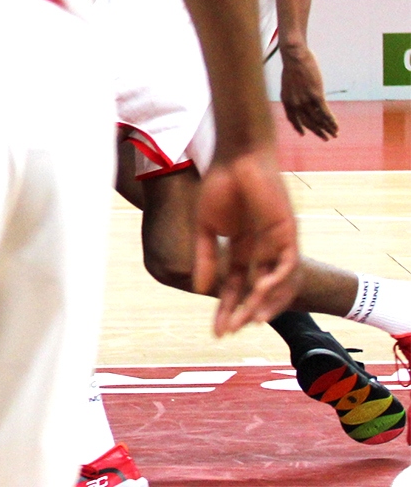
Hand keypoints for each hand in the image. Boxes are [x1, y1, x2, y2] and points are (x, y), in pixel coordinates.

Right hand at [193, 148, 300, 334]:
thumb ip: (204, 258)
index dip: (225, 308)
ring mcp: (277, 244)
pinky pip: (287, 266)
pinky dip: (276, 282)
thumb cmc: (219, 185)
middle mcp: (262, 252)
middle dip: (241, 313)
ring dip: (263, 305)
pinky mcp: (288, 234)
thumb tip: (199, 289)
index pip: (234, 287)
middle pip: (254, 292)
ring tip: (247, 320)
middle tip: (227, 332)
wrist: (236, 157)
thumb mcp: (205, 228)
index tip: (215, 330)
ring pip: (277, 285)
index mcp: (241, 249)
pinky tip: (259, 292)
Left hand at [277, 45, 337, 139]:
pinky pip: (325, 113)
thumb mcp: (289, 82)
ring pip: (318, 120)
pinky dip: (331, 121)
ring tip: (334, 135)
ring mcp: (305, 100)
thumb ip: (293, 93)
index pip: (292, 119)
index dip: (298, 127)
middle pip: (307, 122)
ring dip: (327, 129)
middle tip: (325, 138)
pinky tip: (336, 126)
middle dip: (317, 132)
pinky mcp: (316, 95)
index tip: (303, 134)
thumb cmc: (292, 65)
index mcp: (286, 100)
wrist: (294, 55)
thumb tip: (301, 97)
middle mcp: (294, 103)